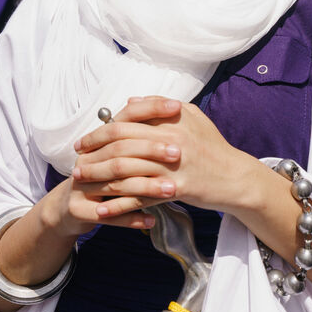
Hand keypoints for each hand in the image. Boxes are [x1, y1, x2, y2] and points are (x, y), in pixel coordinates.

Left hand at [73, 96, 255, 220]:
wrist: (235, 177)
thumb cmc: (211, 146)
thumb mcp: (191, 117)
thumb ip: (159, 107)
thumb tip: (129, 102)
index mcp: (171, 119)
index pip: (126, 121)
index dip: (100, 131)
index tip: (84, 141)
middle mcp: (170, 139)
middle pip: (120, 145)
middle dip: (93, 153)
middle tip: (76, 163)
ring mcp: (173, 165)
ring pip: (126, 170)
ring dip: (99, 177)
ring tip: (82, 183)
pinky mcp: (176, 189)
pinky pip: (140, 198)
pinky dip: (118, 205)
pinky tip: (102, 210)